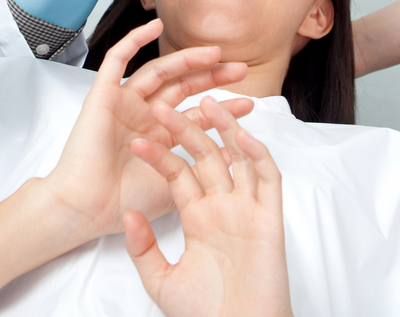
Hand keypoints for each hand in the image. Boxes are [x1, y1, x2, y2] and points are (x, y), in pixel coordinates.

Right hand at [42, 19, 251, 242]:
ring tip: (215, 52)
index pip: (196, 115)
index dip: (223, 108)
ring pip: (159, 71)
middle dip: (212, 77)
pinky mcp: (103, 95)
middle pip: (183, 87)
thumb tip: (235, 154)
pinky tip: (155, 26)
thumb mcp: (175, 184)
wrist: (86, 209)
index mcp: (159, 136)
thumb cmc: (124, 203)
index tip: (250, 105)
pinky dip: (134, 41)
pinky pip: (117, 60)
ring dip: (186, 59)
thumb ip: (201, 167)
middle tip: (241, 70)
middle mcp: (144, 116)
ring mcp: (124, 104)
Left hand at [125, 97, 293, 316]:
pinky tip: (242, 135)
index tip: (138, 138)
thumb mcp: (160, 280)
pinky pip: (267, 178)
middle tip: (165, 106)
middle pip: (206, 157)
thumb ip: (144, 248)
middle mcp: (223, 207)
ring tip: (206, 103)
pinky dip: (258, 154)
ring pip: (239, 157)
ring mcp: (247, 208)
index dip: (161, 155)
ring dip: (225, 129)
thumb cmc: (203, 314)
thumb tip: (129, 214)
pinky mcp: (270, 216)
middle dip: (186, 131)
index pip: (179, 174)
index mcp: (198, 218)